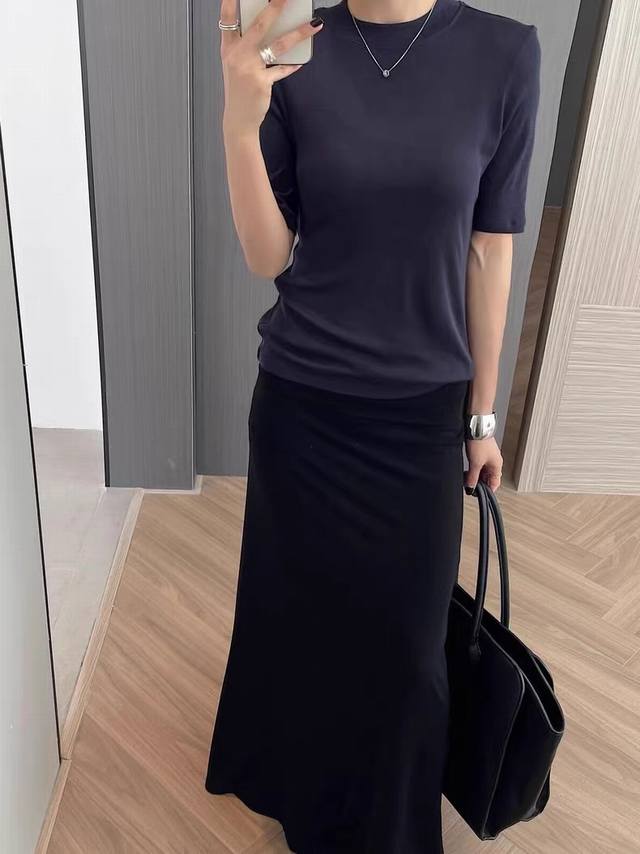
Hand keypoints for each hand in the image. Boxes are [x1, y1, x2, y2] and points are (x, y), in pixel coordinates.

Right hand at [219, 0, 323, 136]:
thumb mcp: (235, 64)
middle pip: (258, 25)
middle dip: (274, 8)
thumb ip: (246, 47)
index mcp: (229, 48)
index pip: (227, 19)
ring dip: (298, 33)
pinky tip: (299, 62)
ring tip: (314, 24)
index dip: (231, 3)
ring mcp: (249, 68)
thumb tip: (269, 30)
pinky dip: (291, 65)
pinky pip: (281, 69)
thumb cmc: (238, 90)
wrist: (238, 119)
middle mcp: (237, 55)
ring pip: (278, 45)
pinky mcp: (261, 82)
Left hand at [465, 436, 502, 492]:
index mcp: (497, 465)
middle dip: (480, 483)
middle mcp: (494, 462)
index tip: (478, 494)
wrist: (476, 427)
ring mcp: (488, 457)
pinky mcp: (482, 453)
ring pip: (483, 472)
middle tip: (470, 486)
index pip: (495, 483)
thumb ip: (473, 477)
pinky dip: (474, 470)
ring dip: (476, 476)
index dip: (487, 490)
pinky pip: (479, 465)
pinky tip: (468, 471)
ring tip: (467, 479)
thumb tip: (471, 487)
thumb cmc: (480, 441)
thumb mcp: (475, 463)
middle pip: (488, 478)